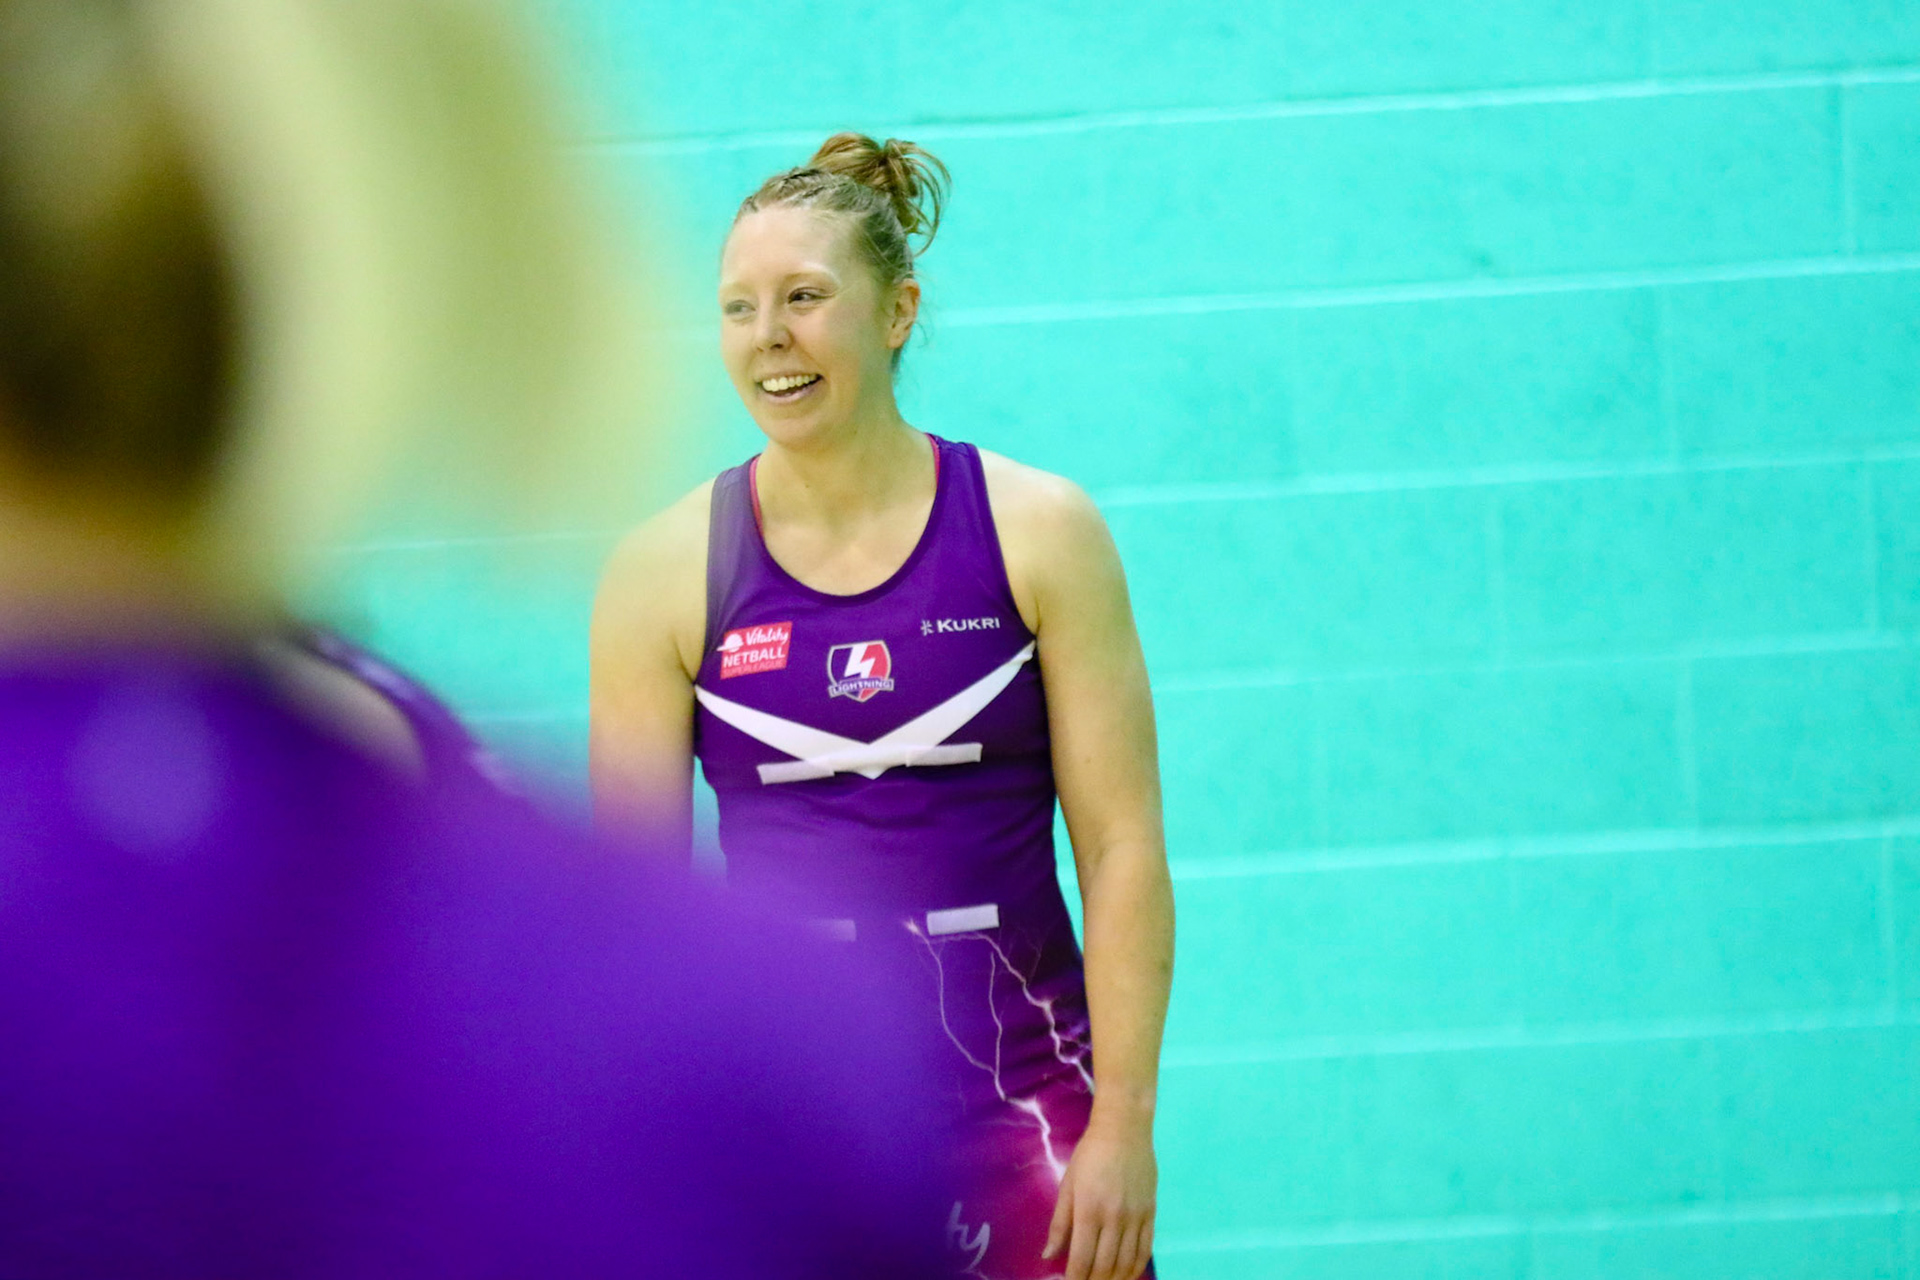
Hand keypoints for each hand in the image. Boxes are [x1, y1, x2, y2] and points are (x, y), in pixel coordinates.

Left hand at [1041, 1117, 1155, 1279]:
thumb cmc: (1089, 1155)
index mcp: (1089, 1210)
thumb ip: (1059, 1224)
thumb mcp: (1067, 1186)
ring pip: (1127, 1262)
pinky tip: (1128, 1274)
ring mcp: (1136, 1217)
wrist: (1124, 1130)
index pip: (1082, 1258)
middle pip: (1105, 1265)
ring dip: (1115, 1279)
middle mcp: (1114, 1218)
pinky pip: (1146, 1249)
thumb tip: (1048, 1256)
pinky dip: (1136, 1267)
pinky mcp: (1151, 1213)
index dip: (1075, 1278)